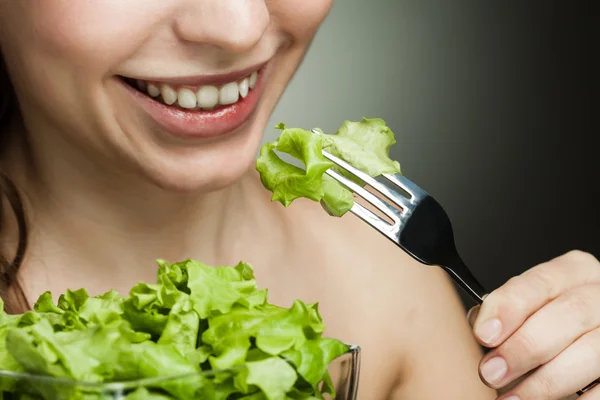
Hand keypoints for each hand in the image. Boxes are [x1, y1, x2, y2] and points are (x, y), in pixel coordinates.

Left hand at [468, 250, 599, 399]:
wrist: (575, 341)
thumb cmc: (547, 322)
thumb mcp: (529, 305)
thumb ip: (506, 312)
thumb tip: (479, 328)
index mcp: (571, 272)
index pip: (538, 283)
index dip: (509, 308)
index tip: (484, 334)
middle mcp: (598, 294)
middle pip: (567, 315)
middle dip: (524, 347)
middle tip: (491, 372)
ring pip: (590, 351)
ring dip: (546, 381)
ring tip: (513, 399)